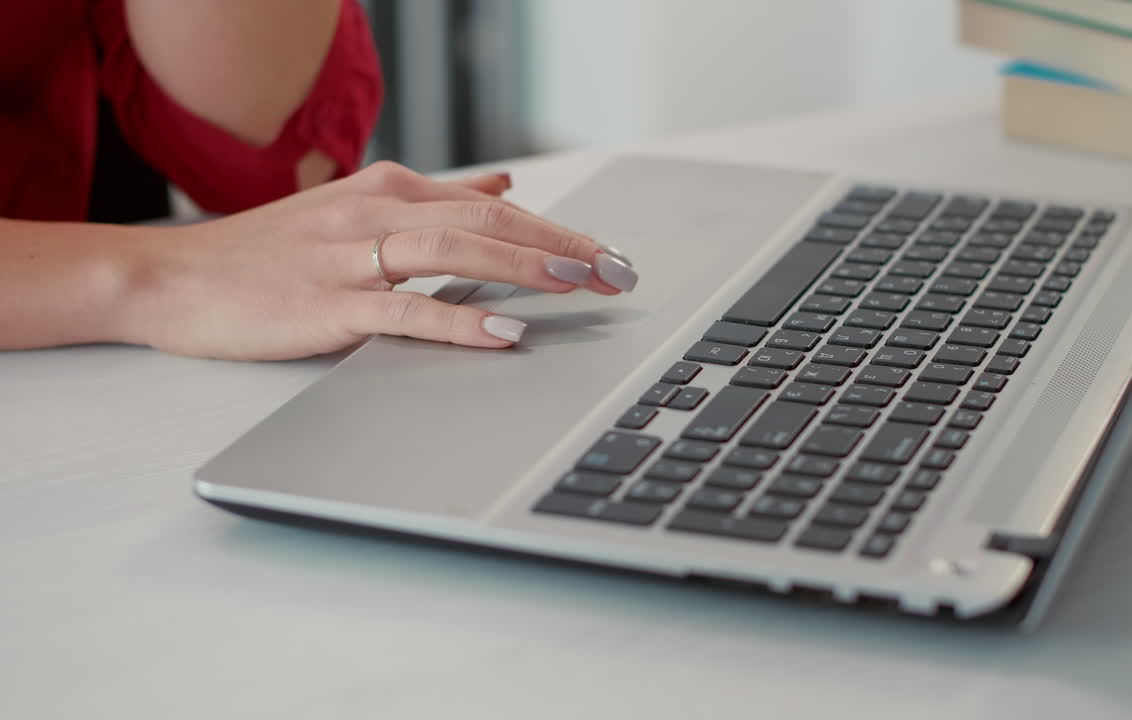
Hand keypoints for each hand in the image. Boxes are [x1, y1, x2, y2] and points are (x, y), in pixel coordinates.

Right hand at [120, 162, 636, 360]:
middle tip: (617, 271)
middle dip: (562, 245)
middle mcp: (377, 211)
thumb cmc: (270, 253)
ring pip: (456, 249)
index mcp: (390, 190)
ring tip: (578, 283)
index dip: (557, 229)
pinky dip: (460, 317)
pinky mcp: (329, 303)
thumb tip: (504, 188)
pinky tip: (505, 329)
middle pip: (489, 220)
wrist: (177, 279)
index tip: (608, 254)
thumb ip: (434, 201)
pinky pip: (406, 308)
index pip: (493, 205)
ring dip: (524, 265)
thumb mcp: (358, 211)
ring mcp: (352, 256)